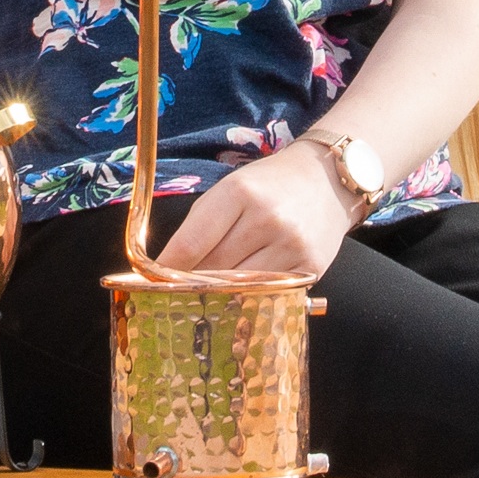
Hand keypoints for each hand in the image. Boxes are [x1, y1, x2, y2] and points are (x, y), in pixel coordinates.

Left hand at [157, 138, 360, 278]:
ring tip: (208, 296)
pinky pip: (269, 294)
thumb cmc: (268, 185)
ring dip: (220, 294)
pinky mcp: (310, 268)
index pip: (192, 242)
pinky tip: (242, 295)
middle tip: (175, 294)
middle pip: (213, 269)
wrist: (326, 180)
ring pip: (240, 287)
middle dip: (190, 283)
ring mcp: (291, 246)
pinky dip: (251, 297)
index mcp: (238, 193)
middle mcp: (266, 219)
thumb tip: (171, 268)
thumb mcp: (230, 189)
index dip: (168, 268)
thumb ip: (202, 226)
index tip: (151, 282)